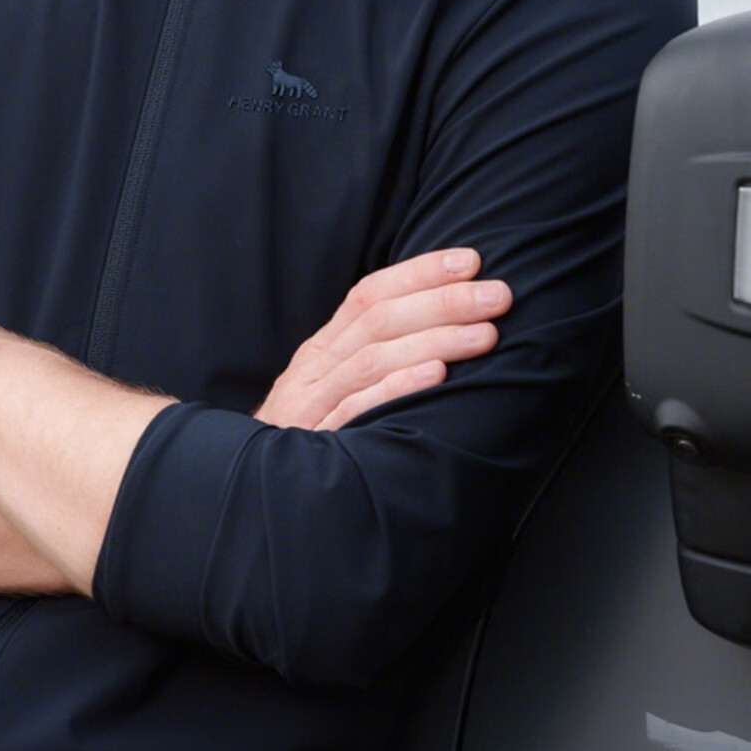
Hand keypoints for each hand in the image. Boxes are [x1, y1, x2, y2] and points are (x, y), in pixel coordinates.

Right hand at [255, 249, 510, 431]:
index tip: (472, 261)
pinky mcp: (317, 439)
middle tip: (497, 295)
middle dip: (444, 301)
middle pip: (380, 319)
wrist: (253, 489)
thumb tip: (442, 322)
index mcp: (323, 348)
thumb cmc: (312, 435)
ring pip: (375, 358)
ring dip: (435, 339)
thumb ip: (374, 356)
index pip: (371, 293)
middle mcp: (316, 367)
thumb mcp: (332, 387)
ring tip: (486, 334)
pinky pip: (358, 407)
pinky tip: (436, 375)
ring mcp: (313, 402)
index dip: (421, 272)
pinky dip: (399, 387)